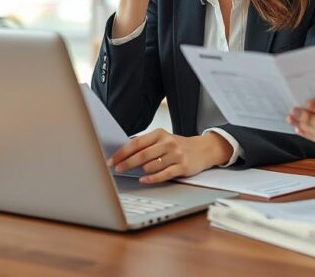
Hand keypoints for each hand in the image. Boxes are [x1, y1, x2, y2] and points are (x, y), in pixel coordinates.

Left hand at [106, 129, 231, 183]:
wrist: (203, 149)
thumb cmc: (178, 146)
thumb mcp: (162, 140)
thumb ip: (145, 145)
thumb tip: (123, 154)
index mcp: (159, 134)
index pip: (136, 143)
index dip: (122, 152)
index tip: (112, 160)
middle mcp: (167, 143)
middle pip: (142, 154)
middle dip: (126, 163)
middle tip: (117, 169)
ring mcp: (176, 155)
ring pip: (152, 165)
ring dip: (141, 170)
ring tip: (136, 173)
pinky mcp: (182, 166)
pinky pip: (164, 174)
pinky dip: (152, 178)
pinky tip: (144, 180)